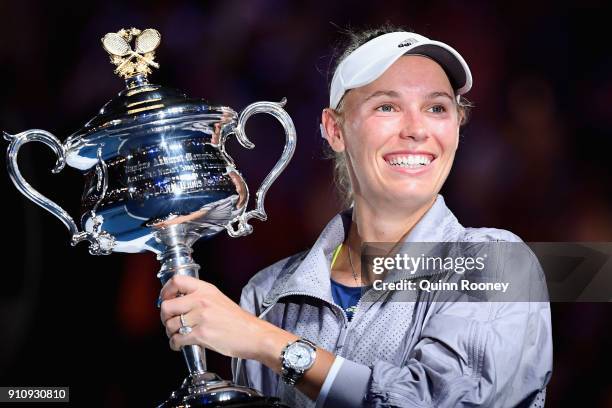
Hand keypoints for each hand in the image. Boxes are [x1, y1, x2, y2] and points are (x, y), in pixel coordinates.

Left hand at [159, 274, 273, 358]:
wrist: (253, 335)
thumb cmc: (238, 321)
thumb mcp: (219, 299)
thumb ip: (199, 297)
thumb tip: (177, 302)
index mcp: (206, 290)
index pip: (177, 281)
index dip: (165, 290)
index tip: (164, 298)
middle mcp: (202, 301)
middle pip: (167, 305)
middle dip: (164, 317)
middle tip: (169, 321)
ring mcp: (201, 317)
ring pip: (170, 325)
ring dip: (170, 333)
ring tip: (177, 335)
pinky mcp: (201, 334)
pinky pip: (177, 339)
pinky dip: (175, 344)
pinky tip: (180, 344)